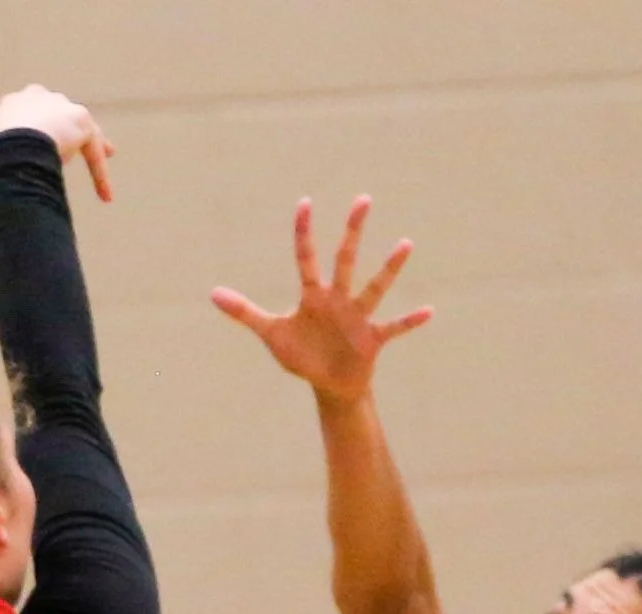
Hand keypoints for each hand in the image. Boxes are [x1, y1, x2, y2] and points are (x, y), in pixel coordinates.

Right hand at [0, 84, 115, 202]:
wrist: (12, 144)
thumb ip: (7, 161)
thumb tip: (10, 185)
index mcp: (14, 104)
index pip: (31, 112)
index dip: (39, 127)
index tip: (45, 139)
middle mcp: (38, 97)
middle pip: (61, 114)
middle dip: (70, 129)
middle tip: (79, 145)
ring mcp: (60, 106)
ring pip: (81, 131)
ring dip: (94, 150)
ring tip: (105, 169)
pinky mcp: (81, 120)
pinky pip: (93, 151)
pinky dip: (100, 174)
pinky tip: (106, 196)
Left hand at [213, 196, 431, 400]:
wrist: (329, 385)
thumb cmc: (302, 356)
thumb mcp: (272, 334)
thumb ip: (245, 312)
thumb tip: (212, 294)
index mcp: (313, 296)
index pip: (306, 258)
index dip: (303, 233)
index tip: (305, 203)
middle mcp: (338, 299)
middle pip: (344, 259)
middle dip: (352, 231)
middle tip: (363, 199)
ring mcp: (357, 317)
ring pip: (374, 287)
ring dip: (389, 268)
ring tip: (406, 244)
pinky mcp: (372, 339)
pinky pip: (394, 327)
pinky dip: (410, 321)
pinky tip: (429, 311)